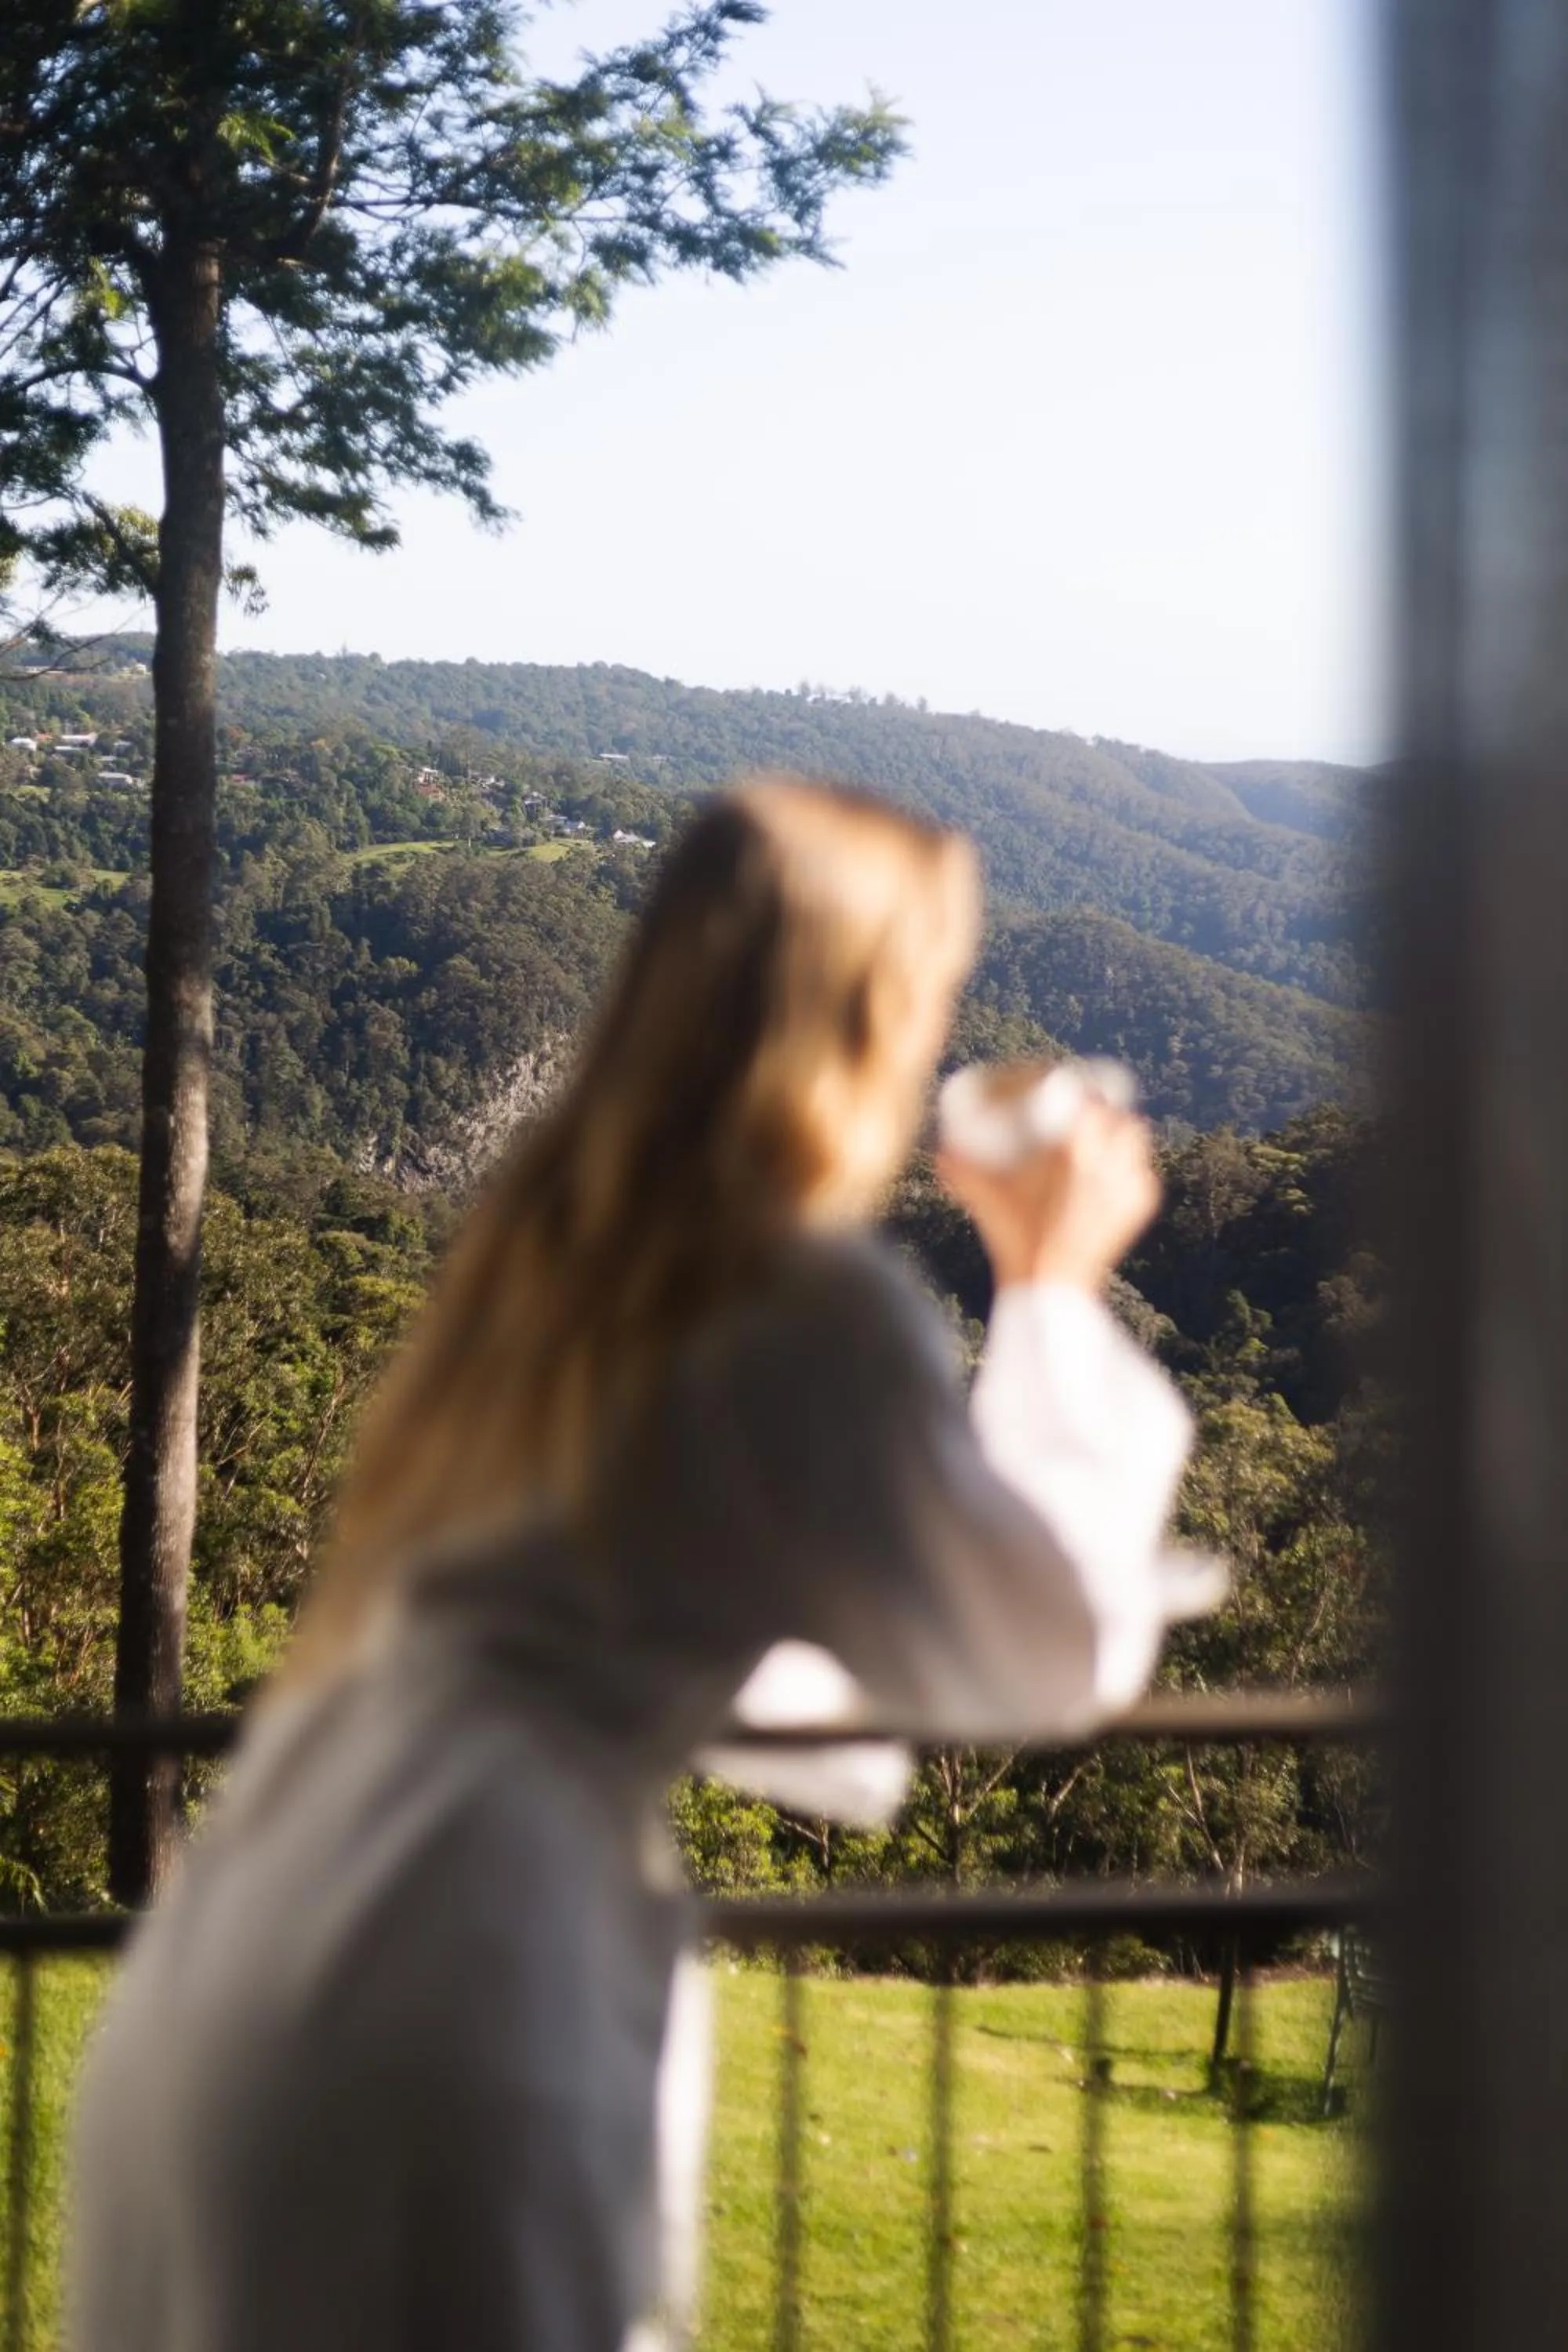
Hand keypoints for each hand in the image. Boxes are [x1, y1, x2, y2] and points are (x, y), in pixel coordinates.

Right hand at [936, 1102, 1161, 1293]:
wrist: (1050, 1286)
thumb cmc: (1014, 1238)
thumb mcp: (984, 1197)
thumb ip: (958, 1168)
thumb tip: (940, 1147)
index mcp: (1076, 1151)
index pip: (1093, 1102)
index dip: (1086, 1092)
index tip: (1072, 1096)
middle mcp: (1111, 1163)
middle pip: (1121, 1117)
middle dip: (1106, 1112)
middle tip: (1085, 1117)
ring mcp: (1130, 1186)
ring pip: (1137, 1143)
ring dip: (1121, 1136)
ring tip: (1102, 1139)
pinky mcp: (1140, 1207)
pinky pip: (1143, 1174)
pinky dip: (1129, 1168)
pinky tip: (1115, 1170)